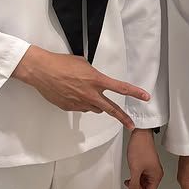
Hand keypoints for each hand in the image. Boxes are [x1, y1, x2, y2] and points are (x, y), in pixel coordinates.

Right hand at [12, 45, 149, 128]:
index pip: (121, 88)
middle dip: (123, 117)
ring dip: (94, 103)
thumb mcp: (83, 64)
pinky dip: (80, 102)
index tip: (145, 97)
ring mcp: (80, 103)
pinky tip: (71, 93)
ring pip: (94, 108)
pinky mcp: (70, 108)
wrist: (43, 71)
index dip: (135, 93)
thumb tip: (94, 81)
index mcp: (96, 80)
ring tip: (83, 92)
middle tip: (131, 124)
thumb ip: (92, 75)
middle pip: (111, 109)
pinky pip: (80, 107)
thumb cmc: (62, 63)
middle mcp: (91, 94)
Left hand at [124, 129, 163, 188]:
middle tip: (130, 180)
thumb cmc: (140, 147)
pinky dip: (136, 175)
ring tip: (131, 174)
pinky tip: (132, 170)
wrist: (140, 134)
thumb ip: (133, 185)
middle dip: (137, 186)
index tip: (132, 187)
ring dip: (136, 180)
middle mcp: (156, 173)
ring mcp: (152, 169)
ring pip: (143, 182)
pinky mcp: (148, 165)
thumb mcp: (135, 169)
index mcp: (156, 176)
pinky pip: (142, 175)